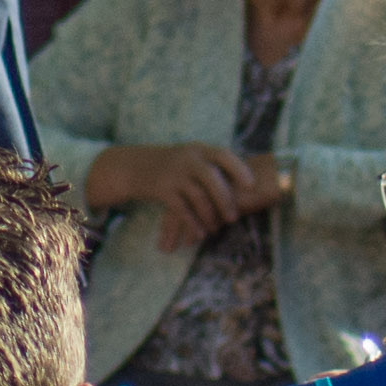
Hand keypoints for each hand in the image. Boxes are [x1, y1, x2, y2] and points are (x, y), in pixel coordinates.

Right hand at [84, 143, 285, 228]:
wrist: (134, 166)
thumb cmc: (173, 166)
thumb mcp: (191, 157)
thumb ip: (212, 166)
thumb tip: (245, 184)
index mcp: (199, 150)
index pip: (224, 155)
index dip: (239, 169)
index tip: (251, 185)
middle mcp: (187, 159)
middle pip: (212, 178)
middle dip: (225, 199)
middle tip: (234, 218)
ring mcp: (174, 173)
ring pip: (197, 196)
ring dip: (209, 216)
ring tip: (215, 229)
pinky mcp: (161, 189)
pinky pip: (181, 209)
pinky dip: (192, 223)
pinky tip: (199, 235)